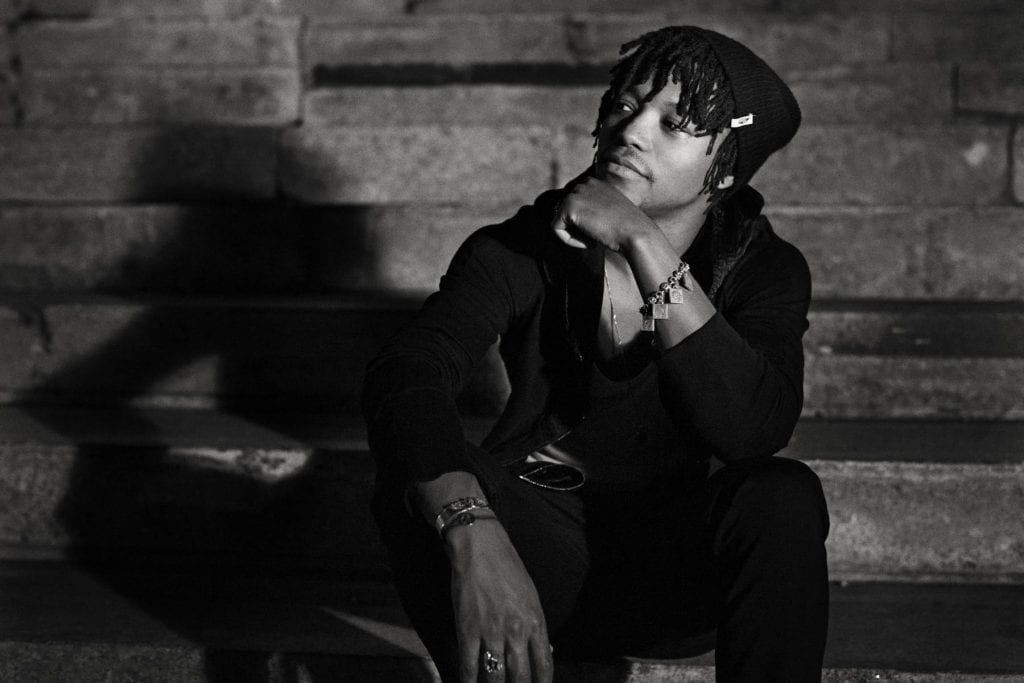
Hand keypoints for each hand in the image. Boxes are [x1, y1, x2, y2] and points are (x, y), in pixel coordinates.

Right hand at [447, 521, 553, 681]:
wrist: (481, 548)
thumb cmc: (508, 568)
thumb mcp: (531, 596)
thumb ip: (536, 626)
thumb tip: (543, 651)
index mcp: (536, 622)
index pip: (544, 665)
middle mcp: (517, 631)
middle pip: (521, 677)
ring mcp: (492, 632)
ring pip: (495, 677)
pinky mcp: (468, 629)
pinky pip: (470, 665)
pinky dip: (469, 682)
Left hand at [551, 176, 658, 251]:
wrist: (635, 232)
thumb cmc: (628, 228)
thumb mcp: (610, 211)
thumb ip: (594, 209)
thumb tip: (577, 218)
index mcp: (595, 183)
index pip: (575, 205)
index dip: (583, 222)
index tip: (600, 230)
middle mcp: (584, 183)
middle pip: (566, 212)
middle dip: (577, 228)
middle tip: (597, 237)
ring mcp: (575, 193)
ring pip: (560, 220)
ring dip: (575, 235)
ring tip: (594, 239)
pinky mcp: (568, 206)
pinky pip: (556, 229)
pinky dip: (569, 240)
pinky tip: (589, 242)